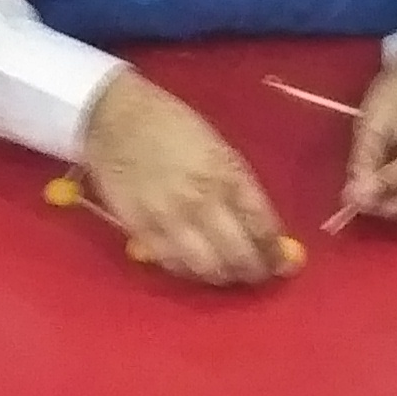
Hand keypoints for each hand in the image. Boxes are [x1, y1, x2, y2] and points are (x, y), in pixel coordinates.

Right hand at [81, 72, 288, 285]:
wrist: (114, 119)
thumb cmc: (171, 127)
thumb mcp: (218, 148)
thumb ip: (239, 188)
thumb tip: (260, 227)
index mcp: (226, 174)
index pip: (261, 226)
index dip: (275, 253)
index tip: (282, 264)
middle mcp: (202, 200)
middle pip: (238, 254)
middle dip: (253, 271)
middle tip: (256, 275)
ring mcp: (170, 219)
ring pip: (206, 268)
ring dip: (222, 276)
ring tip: (227, 273)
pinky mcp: (142, 230)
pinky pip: (172, 264)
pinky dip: (188, 271)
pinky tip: (195, 266)